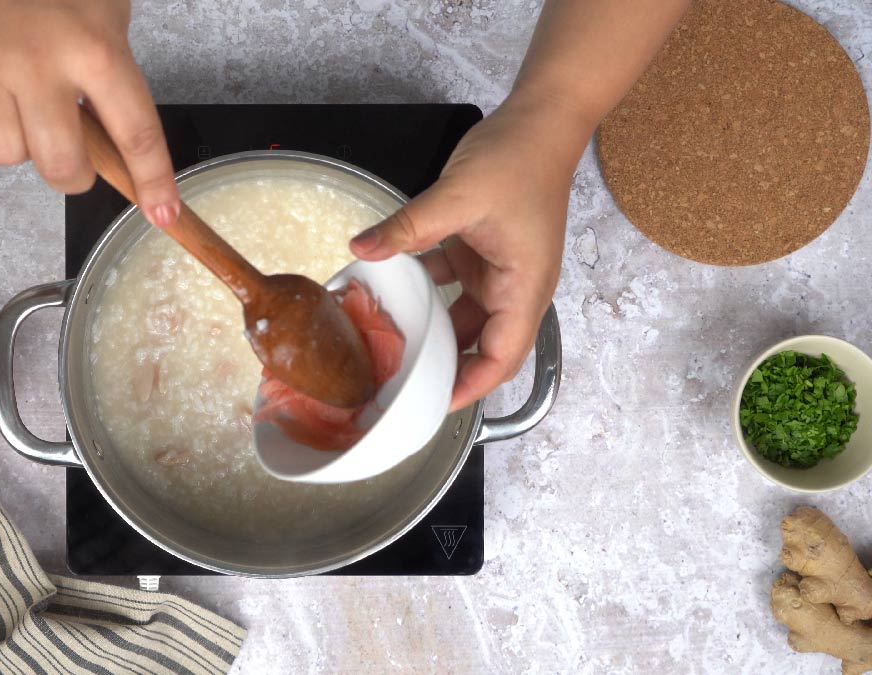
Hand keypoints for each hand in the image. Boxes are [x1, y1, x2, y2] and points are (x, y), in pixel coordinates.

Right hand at [0, 0, 179, 227]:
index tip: (163, 214)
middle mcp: (40, 66)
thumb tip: (121, 155)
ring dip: (24, 144)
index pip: (135, 134)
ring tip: (26, 105)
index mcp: (96, 51)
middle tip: (75, 156)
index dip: (153, 181)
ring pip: (9, 156)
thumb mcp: (107, 19)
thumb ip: (115, 85)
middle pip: (61, 166)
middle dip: (74, 173)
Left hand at [349, 93, 588, 410]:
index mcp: (524, 288)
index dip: (470, 387)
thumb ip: (409, 227)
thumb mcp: (458, 195)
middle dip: (443, 368)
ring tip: (387, 349)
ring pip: (460, 318)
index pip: (501, 358)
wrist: (540, 120)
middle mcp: (513, 288)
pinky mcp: (478, 252)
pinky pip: (446, 284)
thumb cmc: (520, 159)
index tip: (432, 406)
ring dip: (429, 331)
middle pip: (480, 347)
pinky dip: (420, 290)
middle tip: (397, 385)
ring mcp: (495, 271)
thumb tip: (362, 248)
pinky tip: (385, 292)